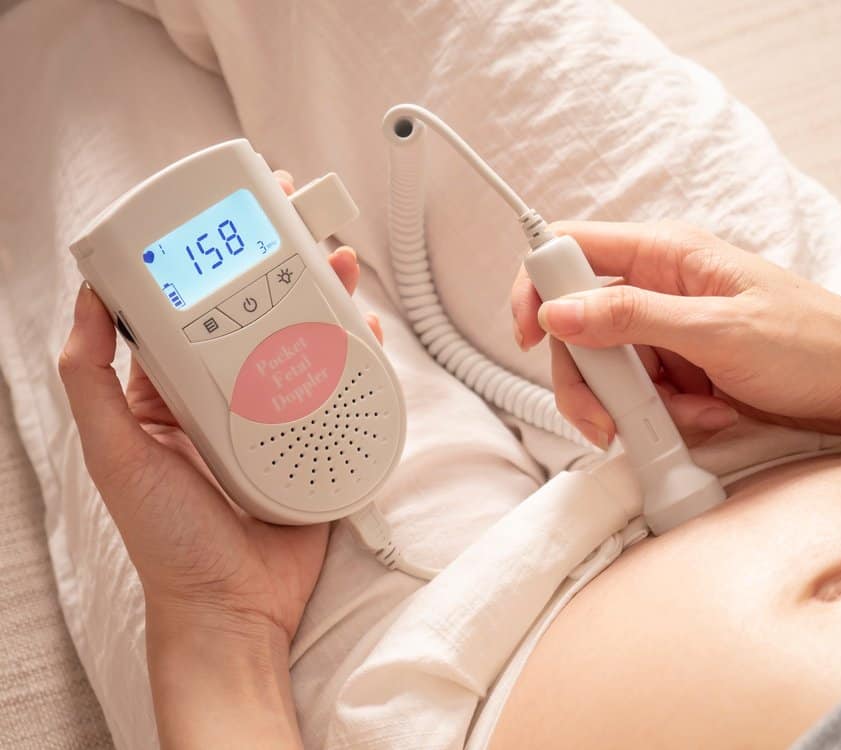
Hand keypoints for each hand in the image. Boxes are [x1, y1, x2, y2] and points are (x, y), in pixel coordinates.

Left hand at [59, 171, 383, 747]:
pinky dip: (355, 352)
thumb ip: (91, 380)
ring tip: (338, 260)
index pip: (190, 310)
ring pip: (303, 341)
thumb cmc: (169, 540)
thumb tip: (88, 300)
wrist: (236, 606)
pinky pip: (339, 385)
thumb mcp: (116, 454)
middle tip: (297, 217)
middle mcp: (225, 396)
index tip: (225, 218)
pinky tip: (365, 326)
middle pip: (256, 314)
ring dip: (323, 296)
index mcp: (170, 393)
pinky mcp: (316, 438)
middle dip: (280, 263)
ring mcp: (275, 415)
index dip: (208, 260)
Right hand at [511, 220, 840, 445]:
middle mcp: (659, 288)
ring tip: (682, 418)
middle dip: (585, 377)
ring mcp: (668, 332)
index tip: (528, 335)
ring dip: (629, 406)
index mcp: (666, 254)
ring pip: (606, 368)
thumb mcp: (718, 329)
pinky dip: (662, 417)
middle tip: (602, 419)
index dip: (538, 286)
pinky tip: (704, 418)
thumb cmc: (814, 342)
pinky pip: (640, 395)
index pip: (573, 249)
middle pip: (578, 324)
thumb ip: (633, 318)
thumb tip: (558, 310)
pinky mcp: (680, 369)